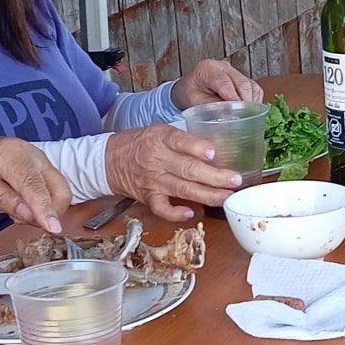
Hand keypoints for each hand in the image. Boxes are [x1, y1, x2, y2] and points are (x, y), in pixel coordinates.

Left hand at [0, 132, 69, 233]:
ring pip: (61, 193)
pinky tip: (24, 207)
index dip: (45, 208)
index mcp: (12, 154)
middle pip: (59, 189)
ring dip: (47, 211)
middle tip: (20, 221)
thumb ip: (2, 199)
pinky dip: (46, 206)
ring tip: (18, 213)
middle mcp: (34, 155)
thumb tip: (29, 214)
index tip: (52, 228)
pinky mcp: (44, 170)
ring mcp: (41, 161)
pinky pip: (55, 192)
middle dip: (49, 213)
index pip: (34, 185)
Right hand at [103, 125, 238, 220]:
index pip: (179, 141)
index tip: (213, 153)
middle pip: (188, 169)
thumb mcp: (160, 131)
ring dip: (207, 195)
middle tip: (235, 180)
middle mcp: (157, 159)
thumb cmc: (140, 143)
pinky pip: (162, 208)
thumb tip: (217, 152)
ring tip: (227, 196)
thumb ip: (184, 140)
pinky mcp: (148, 197)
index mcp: (160, 138)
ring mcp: (153, 180)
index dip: (196, 148)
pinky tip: (192, 213)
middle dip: (215, 176)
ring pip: (183, 190)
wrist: (109, 160)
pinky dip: (175, 213)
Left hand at [172, 59, 262, 108]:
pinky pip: (254, 88)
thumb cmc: (189, 93)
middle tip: (246, 118)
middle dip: (245, 102)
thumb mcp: (194, 101)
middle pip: (242, 82)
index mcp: (208, 68)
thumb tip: (229, 114)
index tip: (238, 111)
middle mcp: (223, 67)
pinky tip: (250, 111)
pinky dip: (254, 100)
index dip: (233, 97)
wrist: (189, 87)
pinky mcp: (241, 77)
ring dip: (252, 102)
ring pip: (251, 85)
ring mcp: (233, 71)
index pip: (224, 82)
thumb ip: (211, 106)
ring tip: (248, 116)